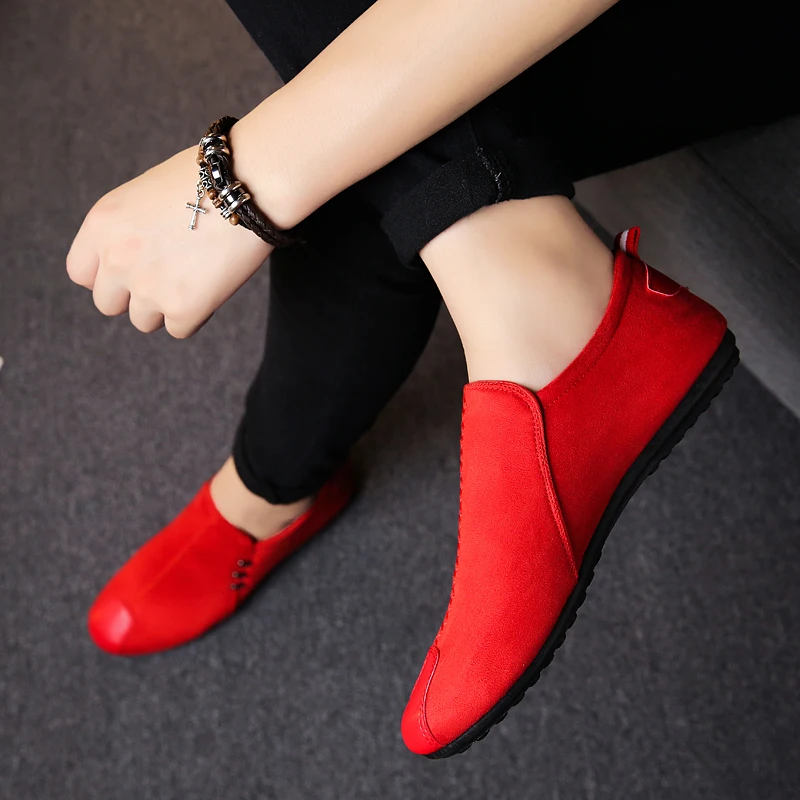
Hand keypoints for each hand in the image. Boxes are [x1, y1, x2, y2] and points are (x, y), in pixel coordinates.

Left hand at [66, 145, 272, 337]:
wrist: (245, 188)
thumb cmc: (204, 182)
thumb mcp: (144, 196)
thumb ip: (127, 231)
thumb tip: (132, 261)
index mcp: (101, 225)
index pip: (81, 274)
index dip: (106, 276)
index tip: (129, 272)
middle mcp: (117, 259)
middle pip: (108, 304)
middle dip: (133, 296)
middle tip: (166, 277)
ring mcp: (148, 288)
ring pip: (144, 321)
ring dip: (165, 307)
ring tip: (194, 278)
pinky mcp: (182, 309)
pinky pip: (180, 329)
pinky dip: (196, 314)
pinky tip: (212, 285)